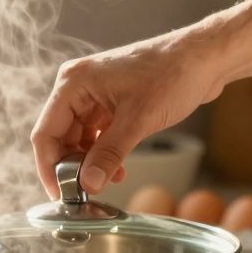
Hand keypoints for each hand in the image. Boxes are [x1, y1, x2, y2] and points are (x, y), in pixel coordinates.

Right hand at [31, 22, 227, 196]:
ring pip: (78, 138)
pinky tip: (117, 169)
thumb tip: (88, 184)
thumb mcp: (138, 120)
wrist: (206, 58)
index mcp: (74, 82)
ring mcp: (95, 94)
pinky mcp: (112, 102)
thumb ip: (108, 154)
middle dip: (72, 167)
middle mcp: (79, 87)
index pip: (45, 133)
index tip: (61, 194)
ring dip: (89, 163)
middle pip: (60, 137)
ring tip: (106, 181)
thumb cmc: (173, 74)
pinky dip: (103, 153)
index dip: (49, 167)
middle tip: (86, 192)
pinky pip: (96, 134)